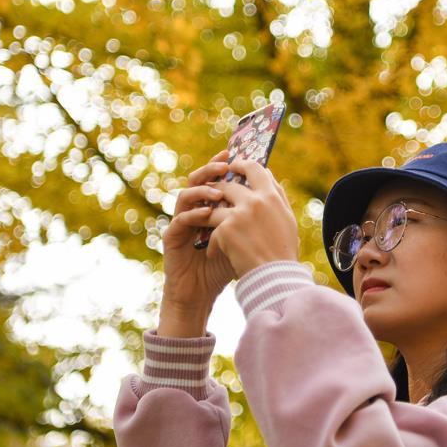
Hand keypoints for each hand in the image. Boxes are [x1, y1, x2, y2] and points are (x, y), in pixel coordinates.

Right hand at [161, 149, 236, 311]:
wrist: (202, 293)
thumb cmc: (223, 265)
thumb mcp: (242, 236)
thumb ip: (251, 217)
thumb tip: (275, 194)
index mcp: (208, 207)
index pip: (213, 179)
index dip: (221, 165)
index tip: (234, 153)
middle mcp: (192, 210)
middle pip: (197, 180)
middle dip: (210, 169)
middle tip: (224, 165)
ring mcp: (180, 222)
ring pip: (185, 196)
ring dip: (202, 191)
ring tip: (219, 191)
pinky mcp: (172, 238)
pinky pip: (180, 220)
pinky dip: (194, 215)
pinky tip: (207, 214)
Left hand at [204, 157, 299, 279]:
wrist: (275, 279)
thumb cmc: (283, 252)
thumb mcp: (287, 220)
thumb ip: (277, 196)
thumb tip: (269, 175)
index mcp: (272, 196)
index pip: (254, 168)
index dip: (241, 165)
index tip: (232, 167)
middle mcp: (256, 201)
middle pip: (228, 185)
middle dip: (217, 192)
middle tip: (211, 198)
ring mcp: (240, 214)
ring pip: (215, 207)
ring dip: (209, 218)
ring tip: (206, 229)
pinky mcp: (226, 229)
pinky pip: (212, 230)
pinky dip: (212, 243)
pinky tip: (214, 254)